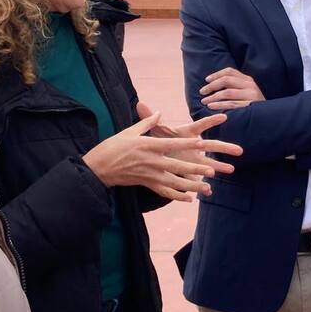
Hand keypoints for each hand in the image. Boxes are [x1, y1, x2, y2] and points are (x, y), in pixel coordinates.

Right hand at [83, 113, 227, 200]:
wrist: (99, 167)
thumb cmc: (113, 146)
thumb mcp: (130, 131)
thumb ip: (148, 122)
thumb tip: (159, 112)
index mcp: (148, 145)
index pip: (172, 144)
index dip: (187, 143)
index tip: (201, 142)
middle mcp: (151, 161)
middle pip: (177, 165)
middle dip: (195, 169)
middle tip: (211, 170)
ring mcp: (149, 175)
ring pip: (174, 182)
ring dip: (191, 186)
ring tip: (206, 188)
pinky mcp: (146, 184)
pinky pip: (164, 192)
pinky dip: (177, 196)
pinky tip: (189, 199)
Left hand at [137, 102, 242, 176]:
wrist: (156, 155)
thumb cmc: (159, 139)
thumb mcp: (154, 129)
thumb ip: (149, 118)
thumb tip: (140, 104)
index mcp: (186, 133)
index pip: (200, 125)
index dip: (211, 121)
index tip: (224, 117)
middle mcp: (193, 146)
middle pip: (211, 145)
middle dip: (225, 147)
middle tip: (239, 150)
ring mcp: (192, 160)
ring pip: (208, 163)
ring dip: (219, 166)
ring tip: (231, 169)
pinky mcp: (188, 172)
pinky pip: (196, 179)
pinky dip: (202, 186)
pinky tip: (209, 192)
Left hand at [199, 67, 264, 109]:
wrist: (269, 117)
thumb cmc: (253, 105)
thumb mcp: (247, 92)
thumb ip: (235, 86)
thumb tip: (212, 83)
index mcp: (248, 79)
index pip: (230, 71)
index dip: (216, 74)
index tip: (206, 80)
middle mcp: (250, 85)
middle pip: (226, 80)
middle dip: (212, 86)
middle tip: (202, 92)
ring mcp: (251, 95)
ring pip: (227, 92)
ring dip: (213, 96)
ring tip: (204, 101)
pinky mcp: (250, 106)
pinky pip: (231, 104)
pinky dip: (219, 105)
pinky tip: (211, 107)